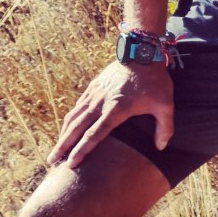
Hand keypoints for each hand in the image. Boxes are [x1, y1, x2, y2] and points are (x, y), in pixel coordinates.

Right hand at [47, 61, 173, 168]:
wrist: (141, 53)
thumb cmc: (155, 81)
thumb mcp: (166, 104)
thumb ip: (165, 127)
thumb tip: (161, 147)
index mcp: (116, 109)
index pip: (95, 134)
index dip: (82, 149)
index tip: (72, 163)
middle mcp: (100, 102)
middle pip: (77, 128)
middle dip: (63, 146)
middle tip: (52, 162)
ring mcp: (94, 94)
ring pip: (73, 117)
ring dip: (63, 134)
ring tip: (56, 150)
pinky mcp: (92, 88)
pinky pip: (77, 107)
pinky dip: (69, 120)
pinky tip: (67, 129)